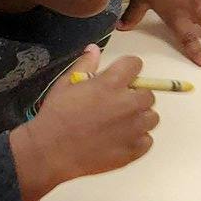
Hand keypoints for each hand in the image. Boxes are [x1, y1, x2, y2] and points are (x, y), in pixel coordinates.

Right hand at [11, 45, 156, 200]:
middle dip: (134, 96)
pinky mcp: (134, 150)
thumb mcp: (65, 85)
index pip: (135, 64)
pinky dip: (137, 140)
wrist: (50, 152)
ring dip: (139, 118)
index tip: (121, 78)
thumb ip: (85, 65)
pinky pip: (147, 141)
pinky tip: (119, 141)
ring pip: (151, 117)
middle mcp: (128, 103)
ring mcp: (134, 128)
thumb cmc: (56, 116)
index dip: (128, 69)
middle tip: (116, 105)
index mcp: (112, 83)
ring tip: (119, 125)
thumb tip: (94, 48)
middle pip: (147, 94)